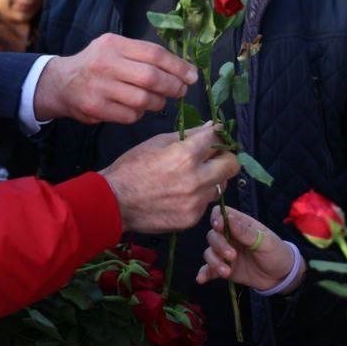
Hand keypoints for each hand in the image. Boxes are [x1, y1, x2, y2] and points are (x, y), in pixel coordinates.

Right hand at [34, 34, 196, 123]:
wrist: (61, 83)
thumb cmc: (96, 64)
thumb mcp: (115, 48)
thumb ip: (143, 55)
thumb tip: (183, 69)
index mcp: (114, 44)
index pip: (154, 54)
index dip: (178, 66)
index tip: (192, 75)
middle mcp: (106, 63)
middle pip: (151, 77)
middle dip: (172, 86)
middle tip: (181, 91)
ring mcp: (99, 87)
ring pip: (143, 99)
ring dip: (158, 103)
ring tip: (159, 101)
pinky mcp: (95, 108)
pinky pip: (130, 115)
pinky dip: (140, 113)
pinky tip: (137, 108)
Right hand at [100, 124, 239, 232]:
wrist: (113, 202)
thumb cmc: (132, 167)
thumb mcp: (157, 142)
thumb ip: (188, 135)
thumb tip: (211, 127)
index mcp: (186, 155)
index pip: (217, 138)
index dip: (218, 133)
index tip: (217, 133)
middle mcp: (196, 179)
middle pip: (232, 165)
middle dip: (225, 157)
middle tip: (215, 156)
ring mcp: (196, 202)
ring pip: (221, 185)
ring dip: (213, 178)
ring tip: (194, 176)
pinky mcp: (192, 219)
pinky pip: (206, 202)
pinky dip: (199, 196)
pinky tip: (182, 193)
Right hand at [195, 205, 303, 293]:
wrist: (281, 277)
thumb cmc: (276, 252)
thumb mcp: (265, 241)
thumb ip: (246, 232)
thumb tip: (227, 218)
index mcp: (240, 225)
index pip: (220, 214)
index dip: (216, 218)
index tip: (219, 227)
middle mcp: (229, 237)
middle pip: (212, 235)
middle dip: (218, 245)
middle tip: (232, 256)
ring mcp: (225, 253)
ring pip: (209, 252)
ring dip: (214, 261)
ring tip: (226, 272)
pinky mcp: (223, 268)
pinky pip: (209, 269)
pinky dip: (204, 273)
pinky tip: (201, 279)